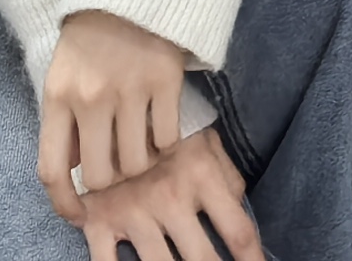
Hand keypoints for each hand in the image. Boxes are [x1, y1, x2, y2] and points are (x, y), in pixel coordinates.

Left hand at [38, 10, 194, 229]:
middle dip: (111, 178)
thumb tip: (74, 171)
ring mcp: (131, 89)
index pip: (53, 170)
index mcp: (58, 98)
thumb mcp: (63, 77)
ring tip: (142, 143)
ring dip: (141, 163)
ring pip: (137, 162)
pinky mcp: (166, 80)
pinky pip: (168, 138)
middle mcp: (91, 98)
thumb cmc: (91, 38)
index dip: (65, 203)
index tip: (79, 215)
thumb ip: (64, 124)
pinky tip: (163, 128)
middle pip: (100, 174)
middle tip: (118, 161)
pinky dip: (167, 143)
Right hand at [67, 126, 263, 260]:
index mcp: (202, 176)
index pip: (237, 231)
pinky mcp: (98, 220)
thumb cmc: (169, 131)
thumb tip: (240, 213)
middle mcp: (170, 197)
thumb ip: (227, 179)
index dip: (252, 260)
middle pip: (201, 258)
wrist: (111, 106)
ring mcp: (133, 211)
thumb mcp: (206, 143)